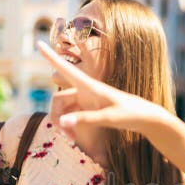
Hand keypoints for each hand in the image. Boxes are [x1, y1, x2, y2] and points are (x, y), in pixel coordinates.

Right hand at [37, 41, 164, 133]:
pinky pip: (71, 116)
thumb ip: (85, 119)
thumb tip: (61, 122)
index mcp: (90, 86)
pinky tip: (76, 139)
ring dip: (64, 125)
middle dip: (57, 118)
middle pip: (58, 100)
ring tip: (74, 141)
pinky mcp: (89, 109)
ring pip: (63, 110)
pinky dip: (71, 127)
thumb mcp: (108, 118)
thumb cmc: (130, 114)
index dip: (51, 57)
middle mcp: (85, 91)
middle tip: (68, 138)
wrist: (145, 118)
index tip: (38, 43)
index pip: (66, 69)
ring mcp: (86, 100)